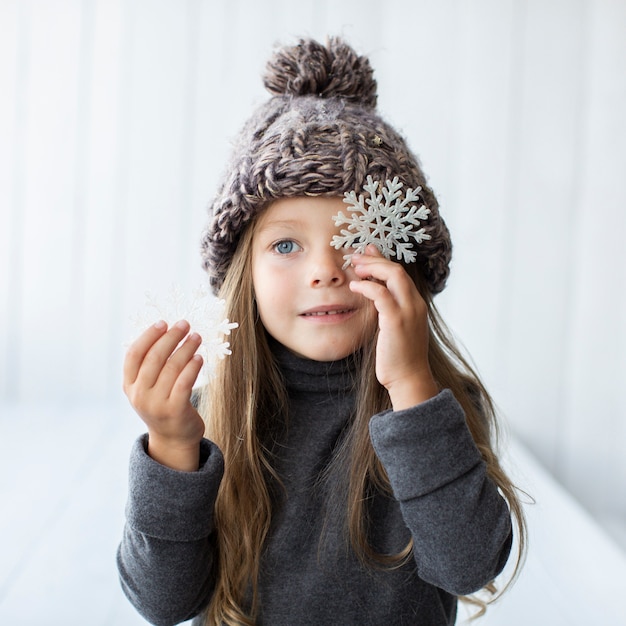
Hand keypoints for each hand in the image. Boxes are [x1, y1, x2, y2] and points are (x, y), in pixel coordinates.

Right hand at [123, 320, 205, 469]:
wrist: (173, 439)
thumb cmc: (163, 405)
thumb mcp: (148, 388)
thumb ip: (149, 365)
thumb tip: (165, 331)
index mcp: (129, 386)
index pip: (134, 354)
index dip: (148, 336)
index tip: (163, 323)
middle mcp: (139, 395)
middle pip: (154, 357)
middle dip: (171, 337)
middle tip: (185, 324)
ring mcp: (156, 404)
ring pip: (172, 367)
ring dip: (186, 348)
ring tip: (196, 337)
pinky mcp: (175, 410)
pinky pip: (184, 382)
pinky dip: (192, 367)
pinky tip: (199, 357)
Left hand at [349, 246, 438, 409]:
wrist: (409, 379)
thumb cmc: (399, 358)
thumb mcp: (395, 328)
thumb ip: (388, 311)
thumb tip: (375, 297)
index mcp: (416, 304)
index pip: (400, 273)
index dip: (382, 259)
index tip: (367, 252)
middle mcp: (415, 304)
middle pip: (397, 269)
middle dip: (375, 259)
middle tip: (356, 255)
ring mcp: (408, 311)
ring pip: (393, 275)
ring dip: (372, 267)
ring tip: (355, 265)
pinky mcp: (396, 321)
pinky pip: (381, 294)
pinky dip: (367, 286)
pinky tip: (355, 286)